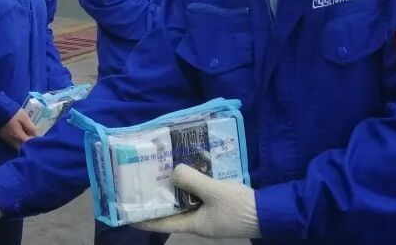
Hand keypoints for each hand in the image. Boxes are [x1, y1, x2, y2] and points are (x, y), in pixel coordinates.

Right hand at [0, 109, 37, 149]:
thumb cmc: (13, 112)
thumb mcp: (24, 117)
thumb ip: (30, 127)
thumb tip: (36, 135)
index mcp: (18, 136)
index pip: (28, 144)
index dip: (34, 142)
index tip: (38, 139)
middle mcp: (12, 140)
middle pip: (22, 147)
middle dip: (27, 145)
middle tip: (32, 139)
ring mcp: (6, 139)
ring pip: (16, 146)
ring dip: (22, 144)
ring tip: (26, 137)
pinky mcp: (2, 136)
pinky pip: (11, 142)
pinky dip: (16, 141)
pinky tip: (19, 136)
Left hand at [132, 164, 259, 237]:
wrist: (269, 212)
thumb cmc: (240, 207)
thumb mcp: (214, 192)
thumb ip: (193, 181)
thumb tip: (174, 172)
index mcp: (193, 224)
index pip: (161, 224)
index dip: (143, 219)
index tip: (127, 213)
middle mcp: (197, 220)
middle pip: (171, 211)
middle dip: (157, 199)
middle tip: (141, 184)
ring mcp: (208, 213)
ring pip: (184, 201)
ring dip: (173, 189)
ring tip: (159, 173)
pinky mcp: (217, 204)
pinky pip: (198, 194)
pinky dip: (190, 184)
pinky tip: (186, 170)